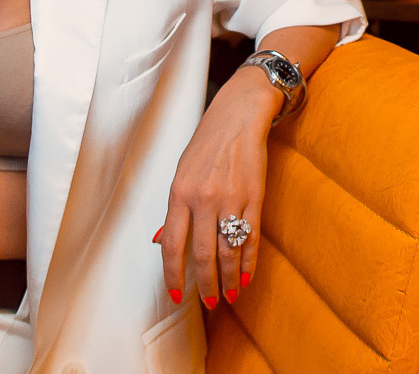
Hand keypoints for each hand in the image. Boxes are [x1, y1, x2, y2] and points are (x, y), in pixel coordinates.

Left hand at [157, 68, 281, 309]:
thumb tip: (163, 243)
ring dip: (229, 278)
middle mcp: (203, 198)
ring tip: (229, 294)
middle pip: (202, 254)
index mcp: (179, 192)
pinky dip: (249, 262)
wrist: (238, 116)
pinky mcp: (255, 198)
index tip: (177, 294)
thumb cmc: (207, 144)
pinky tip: (247, 276)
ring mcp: (231, 199)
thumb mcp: (181, 173)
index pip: (172, 245)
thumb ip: (175, 210)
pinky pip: (250, 238)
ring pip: (228, 251)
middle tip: (210, 302)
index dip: (174, 274)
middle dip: (205, 284)